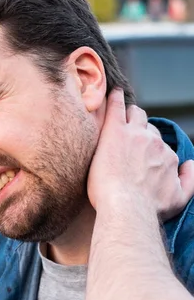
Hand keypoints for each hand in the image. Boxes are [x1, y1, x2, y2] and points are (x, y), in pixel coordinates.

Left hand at [87, 88, 193, 221]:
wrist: (127, 207)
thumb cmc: (149, 207)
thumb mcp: (180, 198)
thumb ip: (190, 180)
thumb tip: (191, 164)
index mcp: (167, 155)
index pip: (159, 143)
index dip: (149, 145)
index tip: (141, 148)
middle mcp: (154, 142)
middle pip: (148, 126)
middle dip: (141, 127)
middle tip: (129, 131)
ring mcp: (134, 134)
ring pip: (135, 114)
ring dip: (130, 113)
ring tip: (122, 113)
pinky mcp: (114, 132)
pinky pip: (116, 107)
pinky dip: (116, 98)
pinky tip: (113, 93)